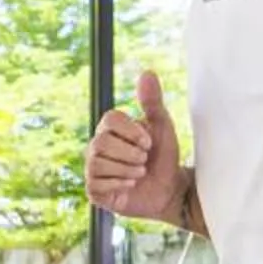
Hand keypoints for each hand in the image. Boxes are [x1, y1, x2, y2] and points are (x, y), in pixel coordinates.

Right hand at [86, 70, 187, 225]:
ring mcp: (93, 168)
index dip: (130, 131)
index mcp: (111, 128)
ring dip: (126, 169)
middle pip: (101, 142)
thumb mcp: (162, 126)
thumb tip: (147, 72)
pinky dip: (119, 184)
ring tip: (140, 173)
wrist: (169, 190)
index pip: (109, 119)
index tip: (148, 142)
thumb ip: (153, 101)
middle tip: (144, 160)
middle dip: (130, 153)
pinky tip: (131, 185)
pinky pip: (97, 183)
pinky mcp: (94, 190)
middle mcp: (97, 146)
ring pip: (98, 163)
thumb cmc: (163, 157)